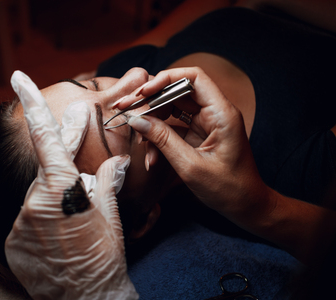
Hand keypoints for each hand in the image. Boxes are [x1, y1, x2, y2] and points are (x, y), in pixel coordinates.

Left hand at [5, 71, 137, 299]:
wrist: (87, 299)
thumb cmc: (104, 256)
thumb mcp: (110, 214)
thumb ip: (106, 181)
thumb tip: (115, 161)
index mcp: (58, 189)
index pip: (45, 137)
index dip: (32, 104)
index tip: (18, 77)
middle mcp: (32, 202)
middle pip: (47, 165)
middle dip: (66, 145)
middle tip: (78, 121)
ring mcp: (19, 222)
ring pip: (40, 193)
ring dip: (58, 191)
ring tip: (78, 210)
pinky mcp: (13, 240)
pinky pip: (30, 216)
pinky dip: (45, 215)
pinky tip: (62, 229)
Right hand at [120, 67, 270, 217]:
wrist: (245, 206)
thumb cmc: (227, 189)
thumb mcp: (190, 165)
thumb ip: (162, 140)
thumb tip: (136, 120)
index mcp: (221, 113)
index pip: (193, 78)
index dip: (166, 79)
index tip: (143, 92)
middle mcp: (214, 112)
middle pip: (177, 91)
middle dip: (150, 101)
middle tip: (125, 109)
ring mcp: (205, 123)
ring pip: (172, 109)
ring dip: (152, 122)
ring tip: (139, 142)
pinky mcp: (198, 134)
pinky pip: (173, 127)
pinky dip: (159, 139)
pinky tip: (151, 157)